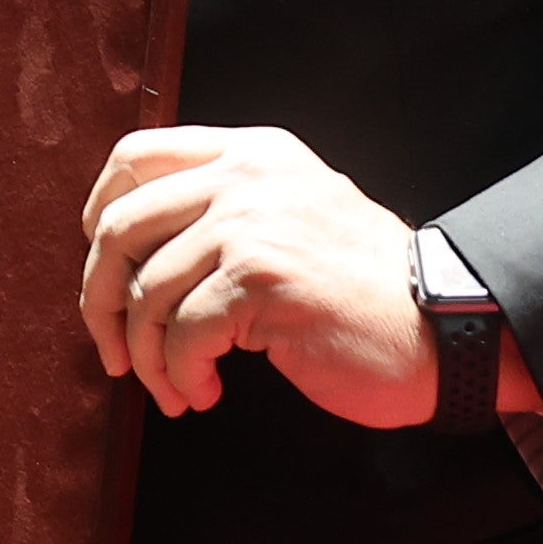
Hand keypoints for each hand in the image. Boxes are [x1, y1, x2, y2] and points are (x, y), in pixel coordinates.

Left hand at [79, 127, 460, 426]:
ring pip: (144, 291)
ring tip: (174, 387)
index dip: (99, 216)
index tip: (103, 270)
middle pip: (119, 227)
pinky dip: (181, 374)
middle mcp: (247, 175)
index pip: (135, 156)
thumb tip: (120, 253)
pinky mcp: (261, 279)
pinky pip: (182, 334)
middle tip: (116, 352)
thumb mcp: (290, 217)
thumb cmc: (359, 293)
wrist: (443, 330)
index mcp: (251, 152)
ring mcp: (253, 224)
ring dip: (147, 357)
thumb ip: (221, 210)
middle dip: (98, 301)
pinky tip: (205, 391)